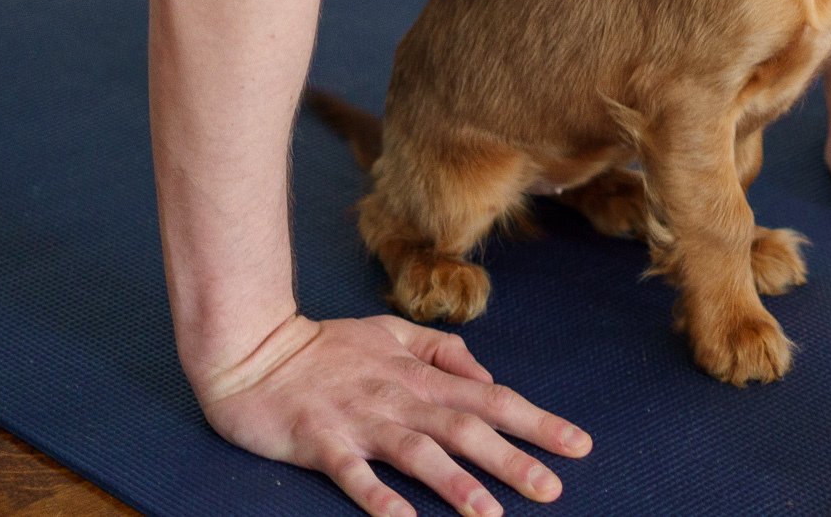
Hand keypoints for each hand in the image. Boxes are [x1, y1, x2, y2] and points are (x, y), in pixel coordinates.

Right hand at [194, 313, 590, 516]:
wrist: (252, 348)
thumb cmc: (325, 346)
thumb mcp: (391, 332)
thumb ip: (442, 351)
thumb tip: (486, 375)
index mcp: (419, 376)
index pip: (492, 399)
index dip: (536, 421)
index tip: (578, 444)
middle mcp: (398, 398)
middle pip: (466, 429)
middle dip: (513, 460)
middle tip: (552, 489)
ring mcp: (360, 421)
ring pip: (417, 454)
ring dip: (456, 484)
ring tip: (491, 515)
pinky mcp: (320, 443)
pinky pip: (354, 475)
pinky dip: (379, 498)